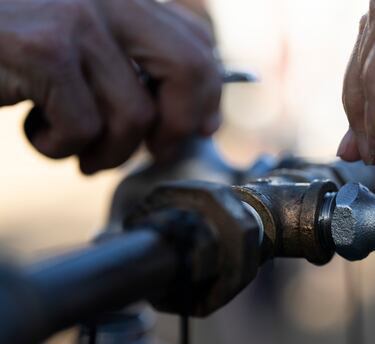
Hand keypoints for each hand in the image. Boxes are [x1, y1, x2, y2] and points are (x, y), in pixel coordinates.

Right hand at [0, 0, 221, 173]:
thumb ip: (130, 62)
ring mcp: (75, 18)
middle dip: (179, 126)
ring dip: (104, 150)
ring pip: (134, 115)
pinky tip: (33, 129)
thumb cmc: (4, 44)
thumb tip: (201, 114)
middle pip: (190, 68)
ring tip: (69, 143)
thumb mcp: (77, 43)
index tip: (197, 127)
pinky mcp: (42, 50)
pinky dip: (59, 145)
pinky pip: (84, 126)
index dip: (209, 93)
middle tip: (150, 150)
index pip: (198, 38)